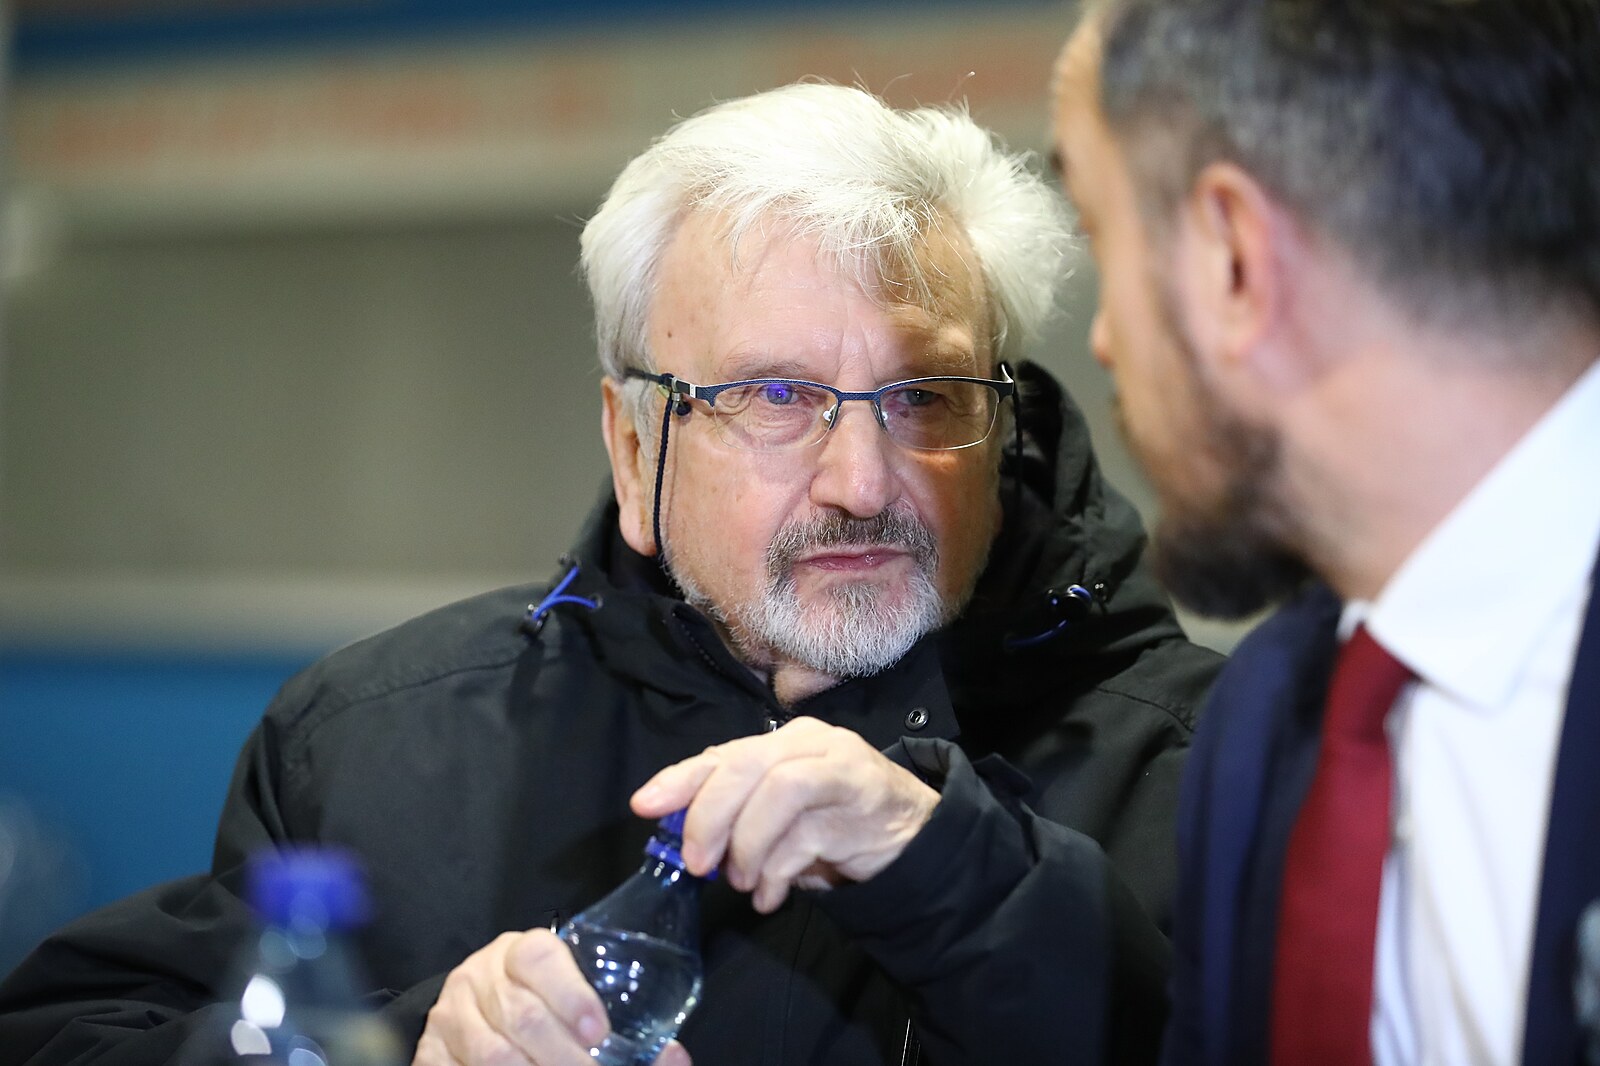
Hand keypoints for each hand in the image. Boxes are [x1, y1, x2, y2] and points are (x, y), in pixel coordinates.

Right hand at [413, 927, 691, 1065]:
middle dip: (564, 1058)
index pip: (542, 958)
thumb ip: (616, 1028)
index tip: (600, 1032)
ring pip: (493, 1054)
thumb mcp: (570, 999)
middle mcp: (479, 977)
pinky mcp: (430, 1053)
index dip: (572, 995)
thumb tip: (675, 1058)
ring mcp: (451, 1016)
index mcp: (519, 952)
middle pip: (523, 1018)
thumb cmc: (537, 1002)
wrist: (472, 1011)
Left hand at [631, 717, 938, 912]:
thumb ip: (738, 811)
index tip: (645, 806)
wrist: (912, 833)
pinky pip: (808, 834)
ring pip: (779, 791)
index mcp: (783, 741)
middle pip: (746, 766)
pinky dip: (777, 871)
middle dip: (709, 817)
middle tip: (697, 864)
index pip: (723, 753)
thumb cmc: (834, 823)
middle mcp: (810, 743)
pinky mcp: (862, 802)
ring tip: (741, 882)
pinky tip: (769, 895)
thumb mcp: (780, 815)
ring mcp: (840, 768)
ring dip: (748, 844)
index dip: (680, 779)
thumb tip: (678, 832)